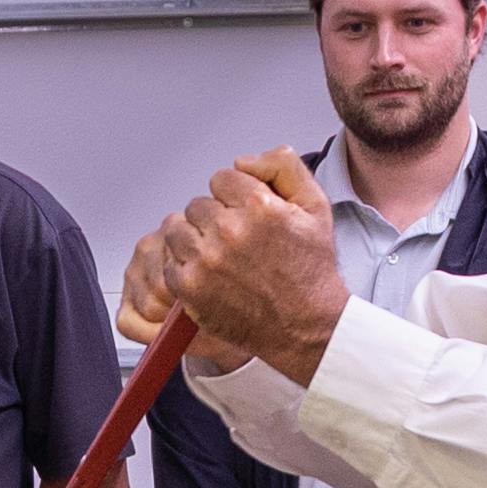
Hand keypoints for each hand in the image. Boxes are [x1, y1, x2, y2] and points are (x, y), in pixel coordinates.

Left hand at [117, 152, 346, 377]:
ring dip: (195, 241)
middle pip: (197, 205)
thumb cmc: (310, 270)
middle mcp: (230, 231)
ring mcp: (207, 260)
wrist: (305, 326)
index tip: (247, 216)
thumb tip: (242, 161)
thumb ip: (282, 166)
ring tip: (221, 257)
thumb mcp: (315, 206)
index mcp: (258, 206)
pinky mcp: (191, 287)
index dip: (234, 196)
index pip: (221, 178)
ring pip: (178, 230)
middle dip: (214, 219)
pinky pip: (171, 261)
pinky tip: (212, 276)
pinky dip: (186, 268)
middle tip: (236, 242)